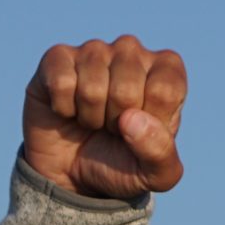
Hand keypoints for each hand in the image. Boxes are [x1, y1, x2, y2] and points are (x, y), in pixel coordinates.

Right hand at [21, 36, 187, 198]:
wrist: (73, 174)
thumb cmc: (122, 165)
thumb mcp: (155, 174)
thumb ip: (160, 152)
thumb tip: (132, 118)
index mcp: (167, 70)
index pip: (164, 90)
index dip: (150, 124)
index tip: (142, 131)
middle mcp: (132, 51)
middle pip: (126, 88)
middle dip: (116, 123)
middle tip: (113, 128)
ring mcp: (94, 50)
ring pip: (92, 87)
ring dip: (90, 117)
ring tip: (92, 119)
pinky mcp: (58, 57)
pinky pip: (61, 82)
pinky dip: (63, 108)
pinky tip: (68, 108)